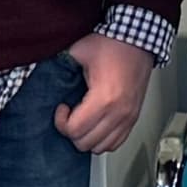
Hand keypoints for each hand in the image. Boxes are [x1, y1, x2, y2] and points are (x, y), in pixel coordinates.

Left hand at [54, 32, 161, 155]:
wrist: (139, 39)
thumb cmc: (114, 44)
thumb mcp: (80, 52)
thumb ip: (61, 67)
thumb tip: (47, 76)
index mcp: (105, 98)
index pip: (75, 130)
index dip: (61, 122)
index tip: (62, 108)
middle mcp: (119, 112)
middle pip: (86, 143)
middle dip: (72, 131)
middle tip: (70, 114)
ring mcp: (129, 117)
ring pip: (102, 147)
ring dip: (88, 137)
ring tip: (83, 120)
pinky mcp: (134, 117)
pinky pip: (117, 142)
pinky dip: (104, 139)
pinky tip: (97, 125)